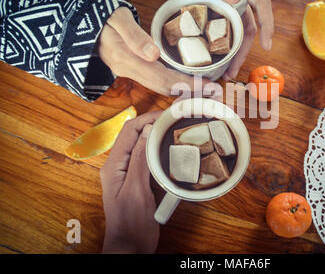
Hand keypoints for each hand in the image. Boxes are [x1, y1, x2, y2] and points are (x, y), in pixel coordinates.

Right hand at [99, 7, 213, 95]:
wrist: (81, 24)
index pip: (164, 79)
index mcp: (128, 61)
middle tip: (216, 92)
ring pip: (162, 86)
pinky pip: (157, 80)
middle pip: (165, 88)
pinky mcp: (134, 69)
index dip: (188, 85)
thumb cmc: (101, 17)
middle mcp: (130, 71)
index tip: (209, 87)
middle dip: (192, 92)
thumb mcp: (116, 19)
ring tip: (208, 90)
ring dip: (185, 90)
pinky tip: (189, 82)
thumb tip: (154, 54)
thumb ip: (134, 36)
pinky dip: (176, 84)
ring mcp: (131, 72)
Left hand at [100, 111, 161, 253]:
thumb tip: (147, 131)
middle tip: (174, 120)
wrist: (131, 246)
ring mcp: (129, 173)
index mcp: (114, 166)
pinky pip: (148, 160)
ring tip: (174, 131)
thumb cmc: (131, 223)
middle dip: (152, 123)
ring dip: (156, 136)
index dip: (147, 119)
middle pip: (135, 135)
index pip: (129, 131)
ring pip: (142, 146)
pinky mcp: (139, 181)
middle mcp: (119, 166)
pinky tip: (171, 151)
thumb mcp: (136, 190)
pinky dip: (159, 151)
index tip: (167, 115)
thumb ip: (139, 160)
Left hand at [182, 0, 273, 80]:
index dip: (267, 25)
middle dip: (244, 53)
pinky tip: (220, 62)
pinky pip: (228, 35)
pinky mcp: (221, 18)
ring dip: (235, 56)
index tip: (266, 46)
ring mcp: (230, 10)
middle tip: (233, 72)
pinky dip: (226, 49)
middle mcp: (239, 1)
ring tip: (227, 73)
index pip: (262, 6)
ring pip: (239, 36)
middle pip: (249, 29)